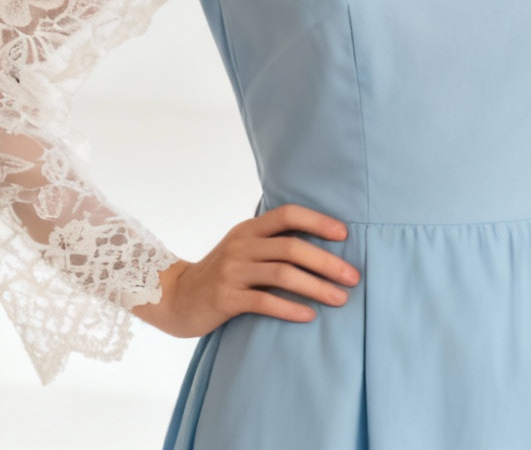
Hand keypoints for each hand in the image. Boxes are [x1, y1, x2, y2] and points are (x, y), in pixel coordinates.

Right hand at [130, 203, 360, 338]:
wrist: (176, 298)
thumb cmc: (221, 274)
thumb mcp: (243, 249)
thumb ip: (272, 242)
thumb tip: (323, 243)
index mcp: (248, 229)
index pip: (287, 214)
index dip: (318, 221)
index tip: (345, 235)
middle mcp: (241, 245)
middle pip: (292, 248)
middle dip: (327, 262)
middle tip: (354, 277)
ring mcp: (232, 271)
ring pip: (283, 275)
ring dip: (317, 287)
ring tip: (341, 299)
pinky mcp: (225, 299)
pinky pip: (264, 302)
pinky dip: (290, 308)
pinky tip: (310, 316)